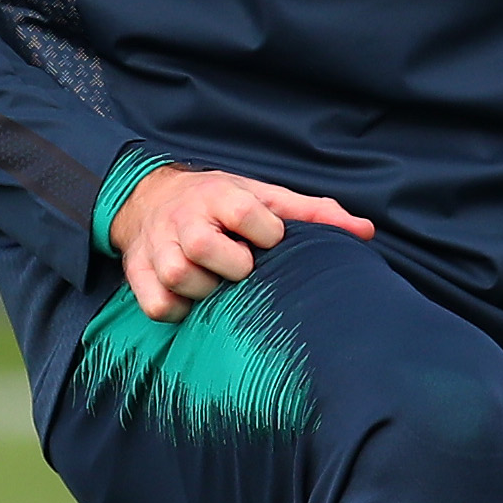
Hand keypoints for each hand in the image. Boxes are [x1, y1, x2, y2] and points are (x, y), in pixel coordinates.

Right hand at [108, 163, 373, 321]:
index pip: (246, 213)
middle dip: (232, 265)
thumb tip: (365, 232)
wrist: (150, 198)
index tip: (271, 241)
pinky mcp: (137, 272)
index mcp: (218, 194)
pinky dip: (177, 308)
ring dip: (205, 289)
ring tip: (217, 283)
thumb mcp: (262, 197)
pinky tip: (191, 300)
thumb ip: (312, 213)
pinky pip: (158, 305)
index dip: (267, 233)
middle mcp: (183, 218)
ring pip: (178, 277)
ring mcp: (156, 246)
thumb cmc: (220, 203)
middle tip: (242, 269)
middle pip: (203, 247)